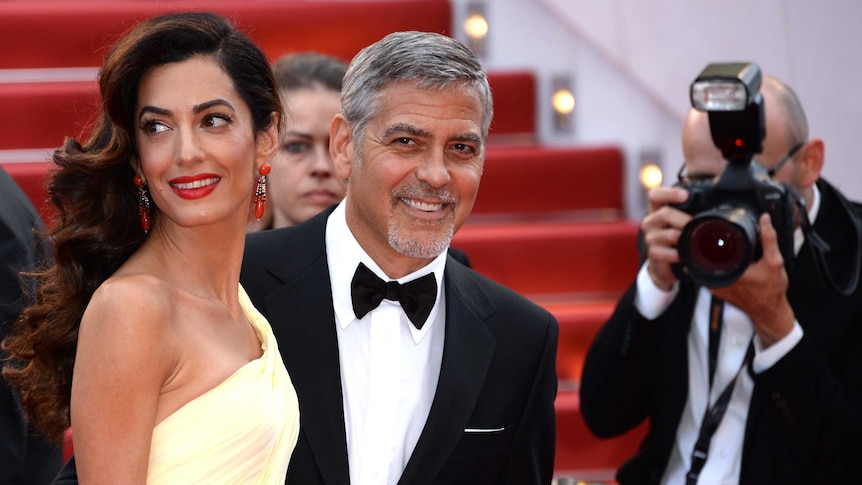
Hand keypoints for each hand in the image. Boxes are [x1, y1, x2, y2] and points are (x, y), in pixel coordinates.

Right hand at [642, 186, 691, 290]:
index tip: (686, 195)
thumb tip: (720, 201)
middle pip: (664, 214)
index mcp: (658, 209)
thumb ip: (693, 209)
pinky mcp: (653, 255)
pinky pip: (664, 254)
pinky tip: (683, 257)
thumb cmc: (677, 235)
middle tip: (696, 223)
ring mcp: (651, 239)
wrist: (666, 262)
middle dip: (684, 219)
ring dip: (683, 239)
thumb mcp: (682, 220)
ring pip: (668, 235)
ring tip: (693, 241)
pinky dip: (677, 256)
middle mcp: (651, 222)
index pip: (656, 195)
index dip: (669, 193)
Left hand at [710, 213, 794, 346]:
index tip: (717, 230)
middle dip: (711, 244)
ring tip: (722, 249)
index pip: (711, 248)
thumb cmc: (771, 290)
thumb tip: (765, 220)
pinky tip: (724, 262)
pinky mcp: (715, 289)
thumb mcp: (774, 262)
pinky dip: (713, 265)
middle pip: (706, 254)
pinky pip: (708, 273)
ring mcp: (714, 285)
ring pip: (705, 263)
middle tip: (722, 240)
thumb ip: (769, 239)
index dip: (712, 236)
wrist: (769, 311)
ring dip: (710, 255)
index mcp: (730, 271)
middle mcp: (718, 278)